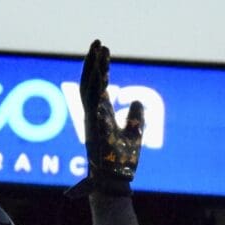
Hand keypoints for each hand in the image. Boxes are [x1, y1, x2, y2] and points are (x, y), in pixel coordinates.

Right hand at [75, 40, 142, 197]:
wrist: (116, 180)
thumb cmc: (123, 162)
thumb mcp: (134, 134)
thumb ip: (134, 116)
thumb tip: (136, 101)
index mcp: (101, 115)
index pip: (99, 86)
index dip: (101, 68)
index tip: (105, 51)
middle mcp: (93, 114)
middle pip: (90, 82)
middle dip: (93, 62)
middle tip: (99, 43)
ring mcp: (92, 120)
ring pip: (88, 88)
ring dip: (93, 69)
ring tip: (98, 50)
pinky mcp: (94, 127)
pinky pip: (93, 103)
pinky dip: (96, 87)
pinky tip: (101, 72)